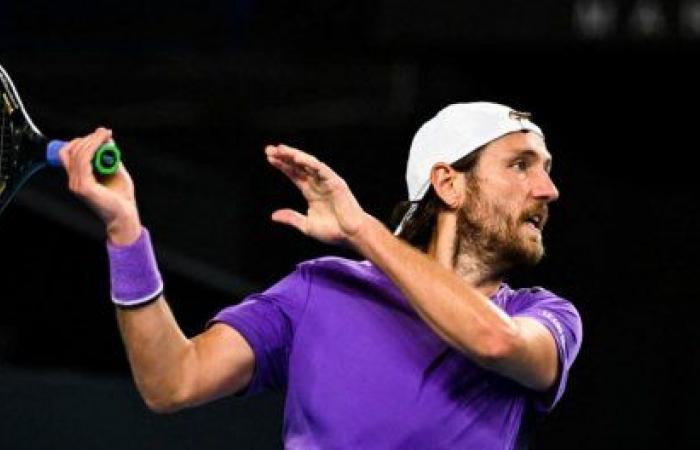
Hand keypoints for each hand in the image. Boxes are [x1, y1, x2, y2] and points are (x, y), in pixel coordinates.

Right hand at [59, 127, 141, 244]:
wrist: (125, 216)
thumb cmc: (121, 197)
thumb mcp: (116, 171)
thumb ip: (109, 157)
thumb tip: (107, 138)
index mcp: (78, 178)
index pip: (68, 154)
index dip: (80, 141)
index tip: (99, 134)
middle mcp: (74, 181)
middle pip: (71, 151)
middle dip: (88, 138)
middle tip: (105, 132)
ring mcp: (77, 185)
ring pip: (78, 154)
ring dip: (92, 140)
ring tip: (106, 134)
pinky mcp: (84, 187)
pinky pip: (84, 162)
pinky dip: (93, 148)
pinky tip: (104, 143)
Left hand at [265, 144, 367, 246]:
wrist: (351, 235)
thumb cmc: (333, 231)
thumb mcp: (307, 226)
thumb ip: (292, 218)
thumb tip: (273, 215)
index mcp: (311, 192)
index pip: (294, 174)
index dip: (282, 166)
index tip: (269, 158)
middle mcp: (318, 183)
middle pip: (299, 166)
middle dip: (284, 157)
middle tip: (269, 149)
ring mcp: (327, 181)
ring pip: (309, 164)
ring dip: (295, 155)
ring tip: (280, 150)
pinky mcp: (336, 182)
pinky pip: (321, 169)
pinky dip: (309, 163)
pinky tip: (297, 158)